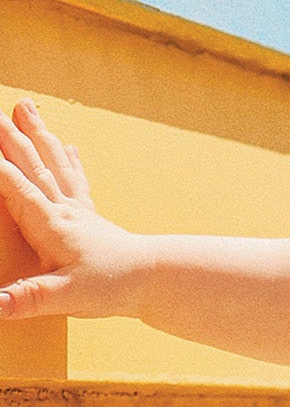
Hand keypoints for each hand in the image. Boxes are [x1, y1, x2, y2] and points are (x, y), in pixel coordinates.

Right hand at [0, 99, 143, 318]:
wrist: (157, 279)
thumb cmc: (113, 286)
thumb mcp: (67, 297)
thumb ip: (29, 299)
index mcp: (50, 224)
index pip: (12, 185)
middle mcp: (63, 209)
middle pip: (31, 164)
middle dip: (8, 136)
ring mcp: (78, 210)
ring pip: (52, 163)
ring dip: (37, 134)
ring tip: (26, 107)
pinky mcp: (91, 217)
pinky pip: (75, 181)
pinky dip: (68, 161)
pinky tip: (69, 145)